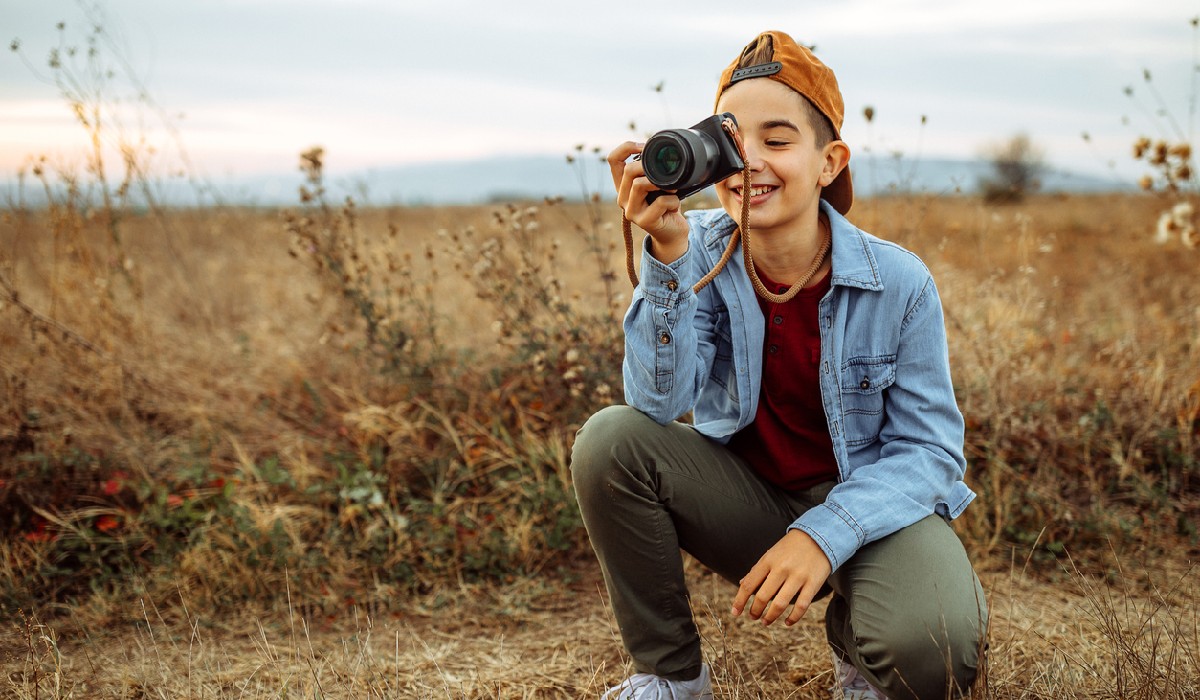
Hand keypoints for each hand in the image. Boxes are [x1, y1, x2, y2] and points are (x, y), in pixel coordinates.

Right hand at [607, 141, 688, 262]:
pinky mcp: (644, 221)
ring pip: (639, 184)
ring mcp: (631, 211)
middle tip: (665, 170)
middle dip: (649, 165)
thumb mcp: (657, 185)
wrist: (672, 234)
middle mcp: (622, 198)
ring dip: (661, 183)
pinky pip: (661, 201)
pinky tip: (674, 206)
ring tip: (672, 188)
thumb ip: (652, 171)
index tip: (645, 146)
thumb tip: (660, 150)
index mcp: (623, 186)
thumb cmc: (665, 206)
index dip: (627, 147)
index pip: (612, 160)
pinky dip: (674, 200)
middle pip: (628, 170)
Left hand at [731, 529, 831, 626]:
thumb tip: (742, 584)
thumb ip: (757, 570)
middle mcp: (781, 569)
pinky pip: (801, 606)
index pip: (749, 584)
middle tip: (753, 617)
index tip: (735, 612)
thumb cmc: (790, 548)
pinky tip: (787, 622)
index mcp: (768, 561)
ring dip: (771, 616)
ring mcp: (798, 577)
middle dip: (755, 611)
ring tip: (766, 621)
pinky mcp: (812, 584)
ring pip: (780, 604)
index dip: (740, 601)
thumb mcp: (771, 554)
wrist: (818, 536)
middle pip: (763, 596)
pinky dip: (793, 618)